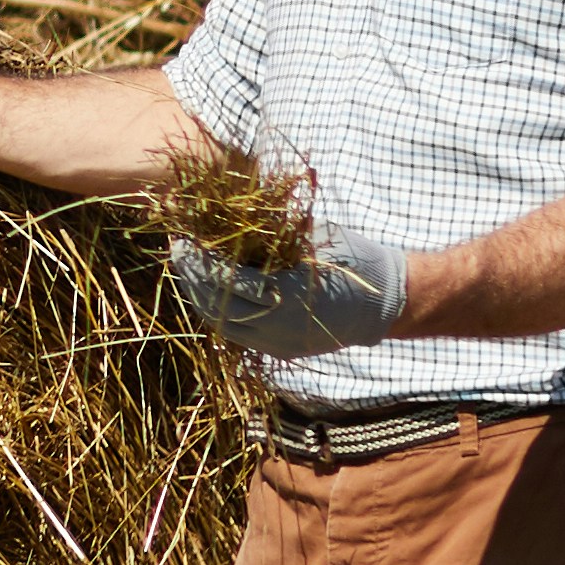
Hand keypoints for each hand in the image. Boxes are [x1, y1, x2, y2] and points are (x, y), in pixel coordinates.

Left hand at [173, 233, 417, 361]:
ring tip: (188, 269)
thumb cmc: (355, 260)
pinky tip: (210, 289)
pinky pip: (239, 333)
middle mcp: (279, 328)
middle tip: (178, 250)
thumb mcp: (314, 237)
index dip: (199, 260)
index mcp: (287, 296)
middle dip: (192, 278)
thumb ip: (274, 234)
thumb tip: (227, 216)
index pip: (225, 280)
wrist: (386, 303)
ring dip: (201, 296)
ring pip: (223, 325)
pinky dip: (219, 311)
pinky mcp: (280, 349)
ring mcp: (279, 344)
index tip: (184, 238)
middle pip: (216, 306)